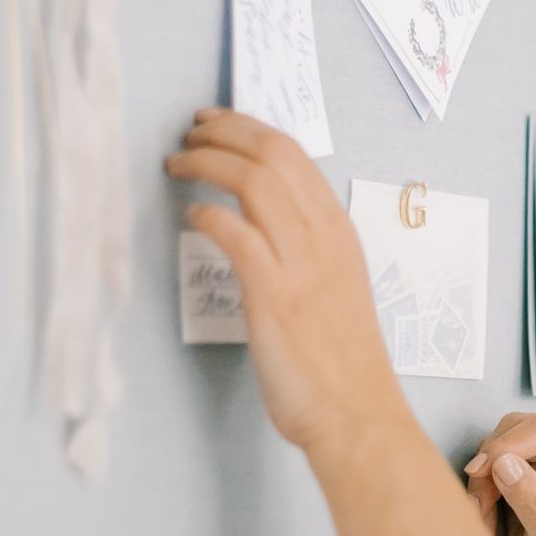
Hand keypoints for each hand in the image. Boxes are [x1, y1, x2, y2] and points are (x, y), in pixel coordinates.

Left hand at [165, 110, 409, 459]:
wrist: (356, 412)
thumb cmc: (341, 357)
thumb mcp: (334, 282)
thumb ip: (304, 247)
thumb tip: (264, 222)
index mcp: (337, 228)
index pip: (293, 153)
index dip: (248, 128)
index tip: (216, 123)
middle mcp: (323, 235)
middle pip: (272, 154)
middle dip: (224, 132)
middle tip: (191, 132)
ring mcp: (300, 264)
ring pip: (254, 182)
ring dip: (209, 163)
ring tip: (180, 163)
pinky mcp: (275, 297)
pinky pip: (239, 236)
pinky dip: (211, 216)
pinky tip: (193, 216)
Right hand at [464, 413, 535, 535]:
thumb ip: (530, 498)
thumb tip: (501, 461)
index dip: (508, 444)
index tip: (479, 472)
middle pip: (519, 428)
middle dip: (493, 463)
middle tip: (480, 504)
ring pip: (503, 442)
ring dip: (485, 477)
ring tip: (484, 516)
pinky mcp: (535, 468)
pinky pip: (498, 460)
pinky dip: (485, 485)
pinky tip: (487, 515)